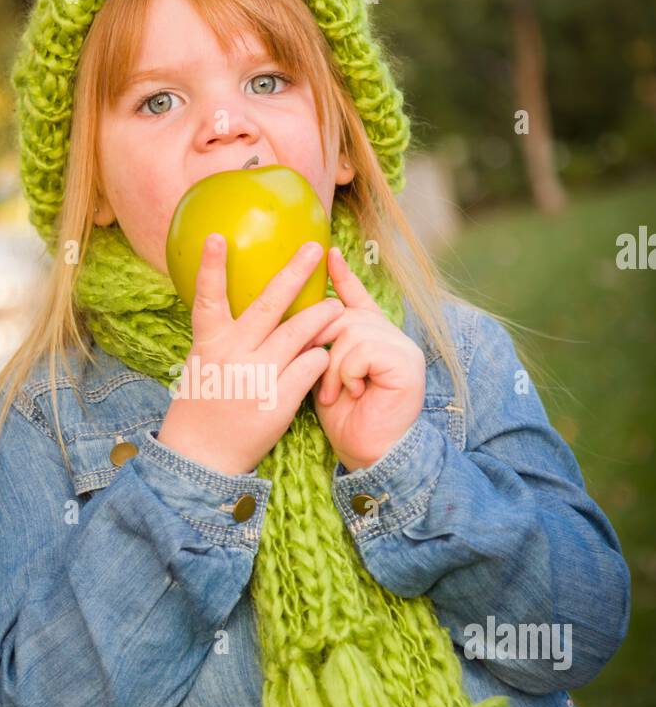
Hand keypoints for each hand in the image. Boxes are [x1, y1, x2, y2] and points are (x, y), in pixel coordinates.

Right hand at [157, 235, 343, 476]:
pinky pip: (311, 367)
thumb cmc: (203, 406)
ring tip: (337, 307)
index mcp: (209, 344)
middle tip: (313, 249)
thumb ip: (224, 338)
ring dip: (322, 317)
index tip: (218, 237)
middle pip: (268, 306)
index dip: (212, 267)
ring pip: (300, 334)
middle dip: (293, 274)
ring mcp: (256, 377)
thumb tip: (256, 309)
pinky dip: (321, 358)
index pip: (208, 298)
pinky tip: (325, 356)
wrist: (202, 457)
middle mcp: (232, 355)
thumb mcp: (203, 365)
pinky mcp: (278, 401)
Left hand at [305, 246, 425, 471]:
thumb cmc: (343, 419)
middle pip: (344, 314)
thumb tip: (301, 316)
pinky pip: (361, 349)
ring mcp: (402, 347)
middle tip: (315, 372)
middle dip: (320, 339)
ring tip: (331, 393)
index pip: (355, 300)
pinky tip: (352, 392)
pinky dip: (347, 373)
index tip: (327, 253)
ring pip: (350, 330)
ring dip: (332, 365)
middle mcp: (390, 337)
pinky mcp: (406, 362)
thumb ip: (321, 345)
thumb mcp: (323, 374)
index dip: (343, 277)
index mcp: (371, 338)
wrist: (368, 453)